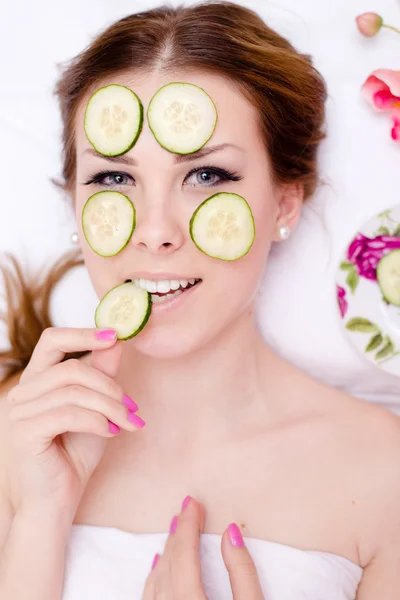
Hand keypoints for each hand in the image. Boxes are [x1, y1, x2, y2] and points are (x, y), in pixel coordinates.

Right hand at [5, 327, 144, 518]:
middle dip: (109, 386)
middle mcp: (23, 392)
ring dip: (109, 406)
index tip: (114, 335)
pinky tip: (110, 432)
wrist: (58, 500)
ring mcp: (19, 412)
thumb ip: (102, 375)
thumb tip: (116, 341)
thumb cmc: (75, 454)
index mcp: (37, 380)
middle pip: (71, 368)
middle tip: (131, 407)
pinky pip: (68, 413)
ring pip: (73, 391)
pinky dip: (97, 420)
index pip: (52, 340)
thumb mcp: (96, 408)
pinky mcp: (24, 432)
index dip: (83, 333)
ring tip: (126, 422)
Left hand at [142, 497, 263, 599]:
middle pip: (169, 562)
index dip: (188, 524)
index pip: (185, 553)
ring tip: (175, 531)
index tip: (193, 503)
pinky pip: (150, 597)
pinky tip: (158, 566)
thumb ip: (242, 573)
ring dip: (167, 552)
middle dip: (178, 533)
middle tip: (187, 509)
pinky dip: (155, 576)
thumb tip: (230, 532)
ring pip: (156, 579)